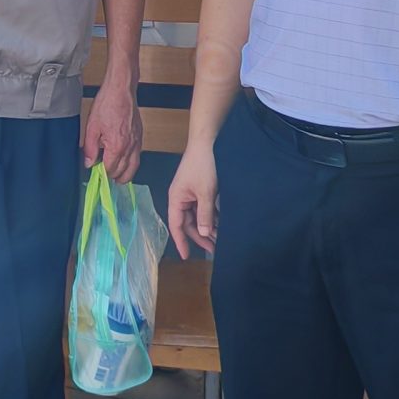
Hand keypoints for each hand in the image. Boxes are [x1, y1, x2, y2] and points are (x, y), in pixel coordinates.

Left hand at [82, 83, 143, 182]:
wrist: (121, 90)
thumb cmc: (107, 104)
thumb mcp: (92, 127)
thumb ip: (90, 148)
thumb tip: (89, 163)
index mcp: (117, 146)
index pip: (110, 170)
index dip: (101, 175)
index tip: (95, 176)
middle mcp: (130, 147)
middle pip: (123, 173)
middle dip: (112, 177)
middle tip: (103, 177)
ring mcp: (137, 143)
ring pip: (134, 168)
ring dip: (124, 174)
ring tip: (114, 176)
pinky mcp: (140, 137)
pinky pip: (137, 157)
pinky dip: (131, 164)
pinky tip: (123, 161)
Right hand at [165, 144, 217, 259]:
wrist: (209, 141)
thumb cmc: (203, 165)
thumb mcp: (205, 193)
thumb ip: (205, 214)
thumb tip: (204, 234)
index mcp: (176, 199)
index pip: (176, 225)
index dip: (180, 242)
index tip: (186, 257)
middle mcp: (181, 198)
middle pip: (188, 223)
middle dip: (200, 236)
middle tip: (214, 250)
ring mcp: (192, 193)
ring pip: (198, 216)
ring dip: (208, 227)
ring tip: (221, 239)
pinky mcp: (201, 189)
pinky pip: (204, 208)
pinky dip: (212, 217)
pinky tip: (222, 224)